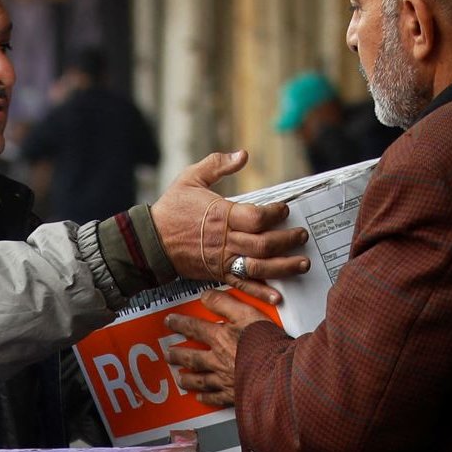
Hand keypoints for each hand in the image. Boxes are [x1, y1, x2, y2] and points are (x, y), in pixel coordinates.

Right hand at [151, 151, 309, 286]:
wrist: (149, 242)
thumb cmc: (170, 209)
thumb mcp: (191, 177)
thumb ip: (217, 164)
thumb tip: (242, 155)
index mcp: (221, 215)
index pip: (257, 217)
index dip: (276, 214)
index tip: (285, 210)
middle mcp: (224, 240)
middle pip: (263, 244)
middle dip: (287, 240)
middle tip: (302, 236)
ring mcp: (221, 260)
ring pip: (258, 267)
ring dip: (283, 267)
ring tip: (302, 264)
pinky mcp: (217, 274)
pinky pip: (242, 285)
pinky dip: (260, 292)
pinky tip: (277, 296)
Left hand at [164, 290, 277, 407]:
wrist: (279, 373)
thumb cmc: (266, 343)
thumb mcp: (247, 313)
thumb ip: (225, 303)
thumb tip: (206, 295)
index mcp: (220, 339)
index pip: (194, 328)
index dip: (180, 324)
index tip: (169, 322)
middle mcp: (218, 360)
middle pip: (192, 357)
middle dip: (178, 355)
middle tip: (169, 354)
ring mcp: (224, 379)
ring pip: (200, 380)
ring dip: (188, 379)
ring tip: (180, 378)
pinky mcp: (233, 395)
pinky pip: (215, 397)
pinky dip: (206, 397)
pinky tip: (200, 397)